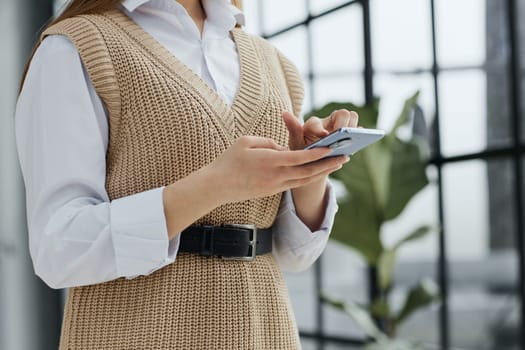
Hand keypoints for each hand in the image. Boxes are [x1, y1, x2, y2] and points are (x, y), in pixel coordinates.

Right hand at [204, 135, 348, 203]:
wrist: (217, 186)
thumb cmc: (229, 160)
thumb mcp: (247, 141)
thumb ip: (269, 142)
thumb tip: (283, 148)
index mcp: (271, 161)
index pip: (301, 157)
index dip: (319, 153)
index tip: (333, 147)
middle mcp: (276, 176)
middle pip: (309, 172)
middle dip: (329, 164)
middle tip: (345, 157)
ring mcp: (275, 186)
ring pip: (305, 180)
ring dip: (322, 172)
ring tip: (337, 164)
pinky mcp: (273, 191)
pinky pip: (295, 184)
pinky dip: (309, 178)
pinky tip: (317, 172)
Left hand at [282, 109, 358, 149]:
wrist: (313, 165)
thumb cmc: (302, 152)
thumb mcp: (295, 144)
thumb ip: (293, 129)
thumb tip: (284, 112)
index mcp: (313, 125)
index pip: (317, 123)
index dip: (320, 129)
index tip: (324, 136)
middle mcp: (329, 122)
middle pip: (342, 113)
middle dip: (343, 124)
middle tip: (342, 135)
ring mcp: (341, 128)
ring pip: (352, 118)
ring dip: (353, 127)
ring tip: (352, 139)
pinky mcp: (350, 135)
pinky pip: (359, 131)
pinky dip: (360, 136)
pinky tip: (357, 145)